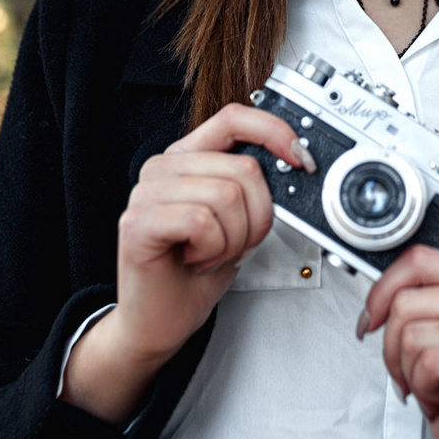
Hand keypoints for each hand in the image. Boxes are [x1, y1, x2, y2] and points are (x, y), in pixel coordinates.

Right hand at [60, 103, 313, 421]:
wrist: (158, 320)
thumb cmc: (192, 273)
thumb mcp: (233, 221)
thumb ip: (249, 187)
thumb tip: (291, 164)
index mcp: (186, 158)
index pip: (233, 118)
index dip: (273, 131)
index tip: (300, 159)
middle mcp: (163, 168)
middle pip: (243, 168)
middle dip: (257, 217)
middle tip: (234, 244)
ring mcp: (146, 193)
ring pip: (227, 195)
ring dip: (234, 239)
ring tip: (211, 253)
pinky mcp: (138, 223)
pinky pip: (202, 221)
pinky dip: (213, 249)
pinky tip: (195, 259)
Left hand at [359, 246, 438, 438]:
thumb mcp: (435, 337)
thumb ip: (415, 304)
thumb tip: (376, 300)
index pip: (420, 260)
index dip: (383, 288)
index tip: (373, 317)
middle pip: (408, 301)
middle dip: (392, 345)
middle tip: (412, 370)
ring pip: (413, 334)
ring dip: (409, 370)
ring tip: (433, 384)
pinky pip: (429, 363)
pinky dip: (423, 387)